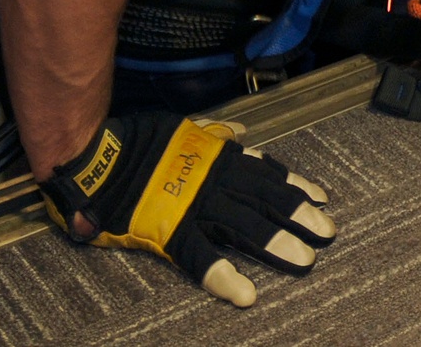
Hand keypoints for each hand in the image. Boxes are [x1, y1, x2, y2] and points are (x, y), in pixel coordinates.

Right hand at [40, 114, 335, 306]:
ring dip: (277, 243)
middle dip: (300, 215)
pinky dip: (224, 276)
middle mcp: (213, 179)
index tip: (320, 198)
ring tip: (304, 260)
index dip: (295, 185)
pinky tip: (245, 294)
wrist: (92, 158)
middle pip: (267, 198)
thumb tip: (239, 132)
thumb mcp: (180, 127)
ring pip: (245, 226)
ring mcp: (193, 205)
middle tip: (328, 231)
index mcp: (217, 156)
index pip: (266, 171)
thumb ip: (212, 132)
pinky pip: (201, 257)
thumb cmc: (133, 142)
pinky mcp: (168, 231)